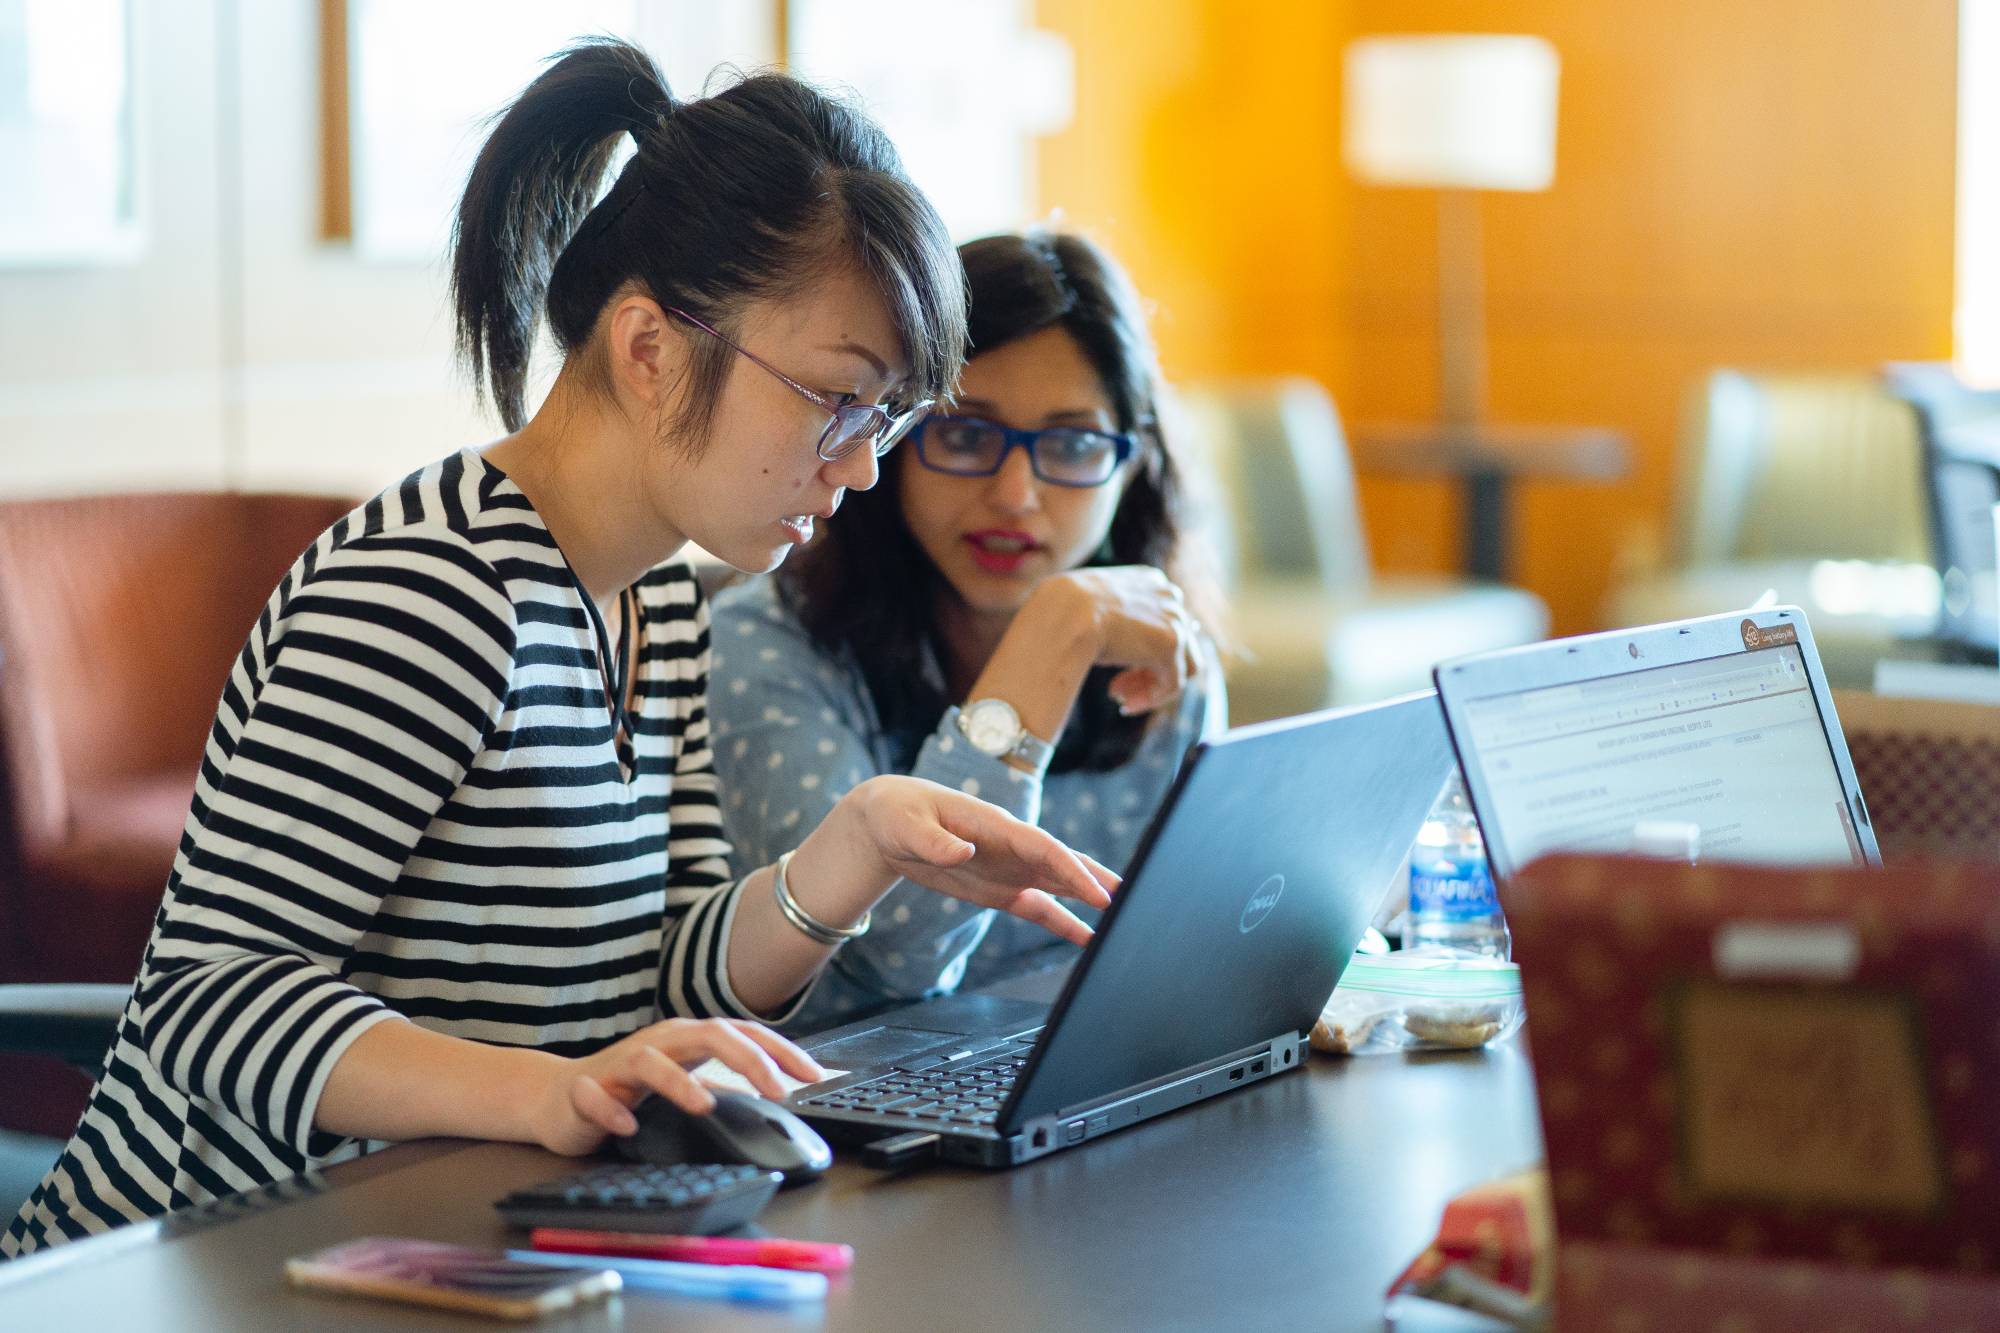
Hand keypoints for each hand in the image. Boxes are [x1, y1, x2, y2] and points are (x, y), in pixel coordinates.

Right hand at [531, 1017, 828, 1155]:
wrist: (557, 1099)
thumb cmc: (627, 1089)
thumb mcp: (686, 1083)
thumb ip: (725, 1084)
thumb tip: (775, 1094)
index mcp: (688, 1040)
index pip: (743, 1034)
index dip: (780, 1050)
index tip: (813, 1075)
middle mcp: (659, 1043)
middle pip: (708, 1034)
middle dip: (747, 1059)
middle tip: (778, 1090)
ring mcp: (620, 1064)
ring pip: (651, 1060)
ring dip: (679, 1081)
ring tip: (705, 1105)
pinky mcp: (586, 1089)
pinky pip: (598, 1097)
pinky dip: (613, 1111)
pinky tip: (628, 1125)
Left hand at [834, 775, 1118, 945]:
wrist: (888, 822)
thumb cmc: (898, 813)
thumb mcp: (907, 825)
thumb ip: (935, 841)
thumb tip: (961, 853)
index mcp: (997, 826)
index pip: (1045, 849)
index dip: (1074, 871)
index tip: (1100, 894)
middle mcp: (1013, 847)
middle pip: (1065, 864)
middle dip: (1098, 881)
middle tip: (1136, 899)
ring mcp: (1011, 868)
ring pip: (1061, 885)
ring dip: (1092, 900)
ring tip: (1125, 917)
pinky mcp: (1001, 889)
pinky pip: (1041, 908)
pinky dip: (1066, 923)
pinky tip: (1089, 940)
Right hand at [1039, 566, 1199, 713]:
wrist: (1065, 612)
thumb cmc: (1065, 611)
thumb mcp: (1092, 609)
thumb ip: (1115, 621)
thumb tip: (1118, 646)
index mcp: (1150, 581)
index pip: (1163, 621)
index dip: (1143, 649)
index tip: (1118, 668)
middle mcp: (1169, 596)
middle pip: (1175, 644)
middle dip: (1145, 669)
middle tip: (1117, 689)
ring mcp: (1174, 619)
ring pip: (1180, 666)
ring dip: (1150, 686)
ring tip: (1122, 700)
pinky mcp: (1171, 644)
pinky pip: (1172, 683)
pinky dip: (1151, 698)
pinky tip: (1125, 705)